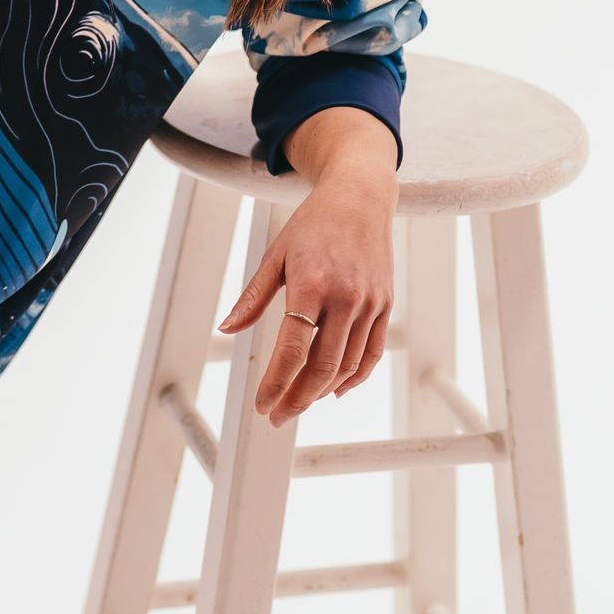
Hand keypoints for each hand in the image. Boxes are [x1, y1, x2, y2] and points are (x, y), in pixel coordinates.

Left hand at [217, 150, 396, 423]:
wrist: (360, 198)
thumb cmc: (314, 223)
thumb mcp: (276, 254)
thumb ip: (253, 296)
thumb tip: (228, 328)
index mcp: (312, 283)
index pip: (292, 349)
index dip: (276, 383)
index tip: (263, 404)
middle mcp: (345, 296)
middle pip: (322, 366)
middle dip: (298, 397)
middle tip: (279, 414)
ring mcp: (369, 303)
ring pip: (347, 364)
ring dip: (322, 391)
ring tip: (301, 402)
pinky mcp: (385, 305)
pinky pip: (371, 352)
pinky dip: (354, 376)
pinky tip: (335, 387)